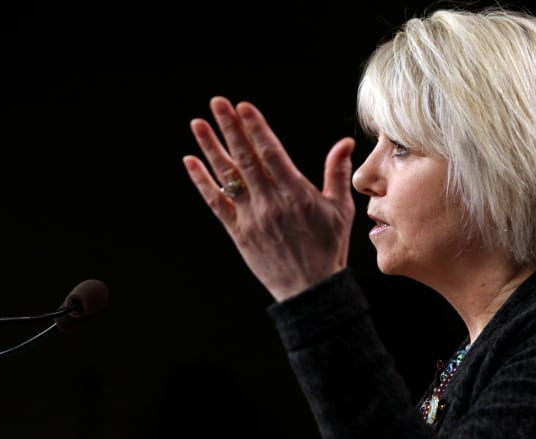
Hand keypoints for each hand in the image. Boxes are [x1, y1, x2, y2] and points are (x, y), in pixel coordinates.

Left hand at [182, 96, 355, 301]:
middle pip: (246, 158)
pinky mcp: (238, 231)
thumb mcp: (340, 209)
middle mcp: (270, 202)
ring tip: (198, 123)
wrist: (310, 288)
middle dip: (230, 127)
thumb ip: (337, 172)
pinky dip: (202, 181)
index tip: (243, 107)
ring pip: (227, 176)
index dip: (256, 128)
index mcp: (296, 194)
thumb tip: (345, 142)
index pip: (271, 153)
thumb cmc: (329, 247)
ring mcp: (251, 217)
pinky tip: (190, 161)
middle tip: (218, 102)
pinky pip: (215, 203)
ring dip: (211, 148)